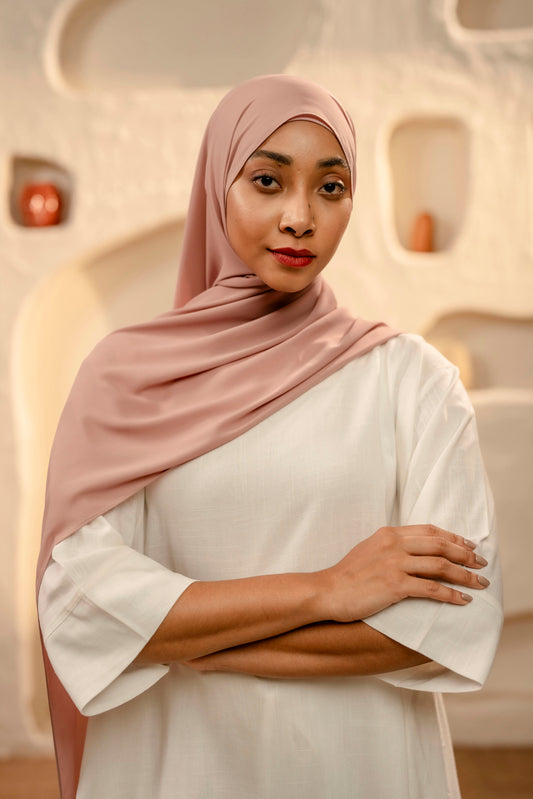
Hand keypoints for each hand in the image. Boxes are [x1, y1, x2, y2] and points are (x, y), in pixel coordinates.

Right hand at [316, 525, 488, 622]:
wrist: (328, 590)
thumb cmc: (347, 575)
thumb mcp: (369, 549)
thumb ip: (391, 546)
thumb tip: (414, 551)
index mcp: (389, 533)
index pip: (430, 530)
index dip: (453, 537)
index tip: (469, 546)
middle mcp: (394, 544)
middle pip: (440, 545)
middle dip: (465, 555)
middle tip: (481, 564)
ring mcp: (395, 564)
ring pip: (441, 566)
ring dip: (464, 575)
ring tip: (479, 583)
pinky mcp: (395, 585)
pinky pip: (432, 589)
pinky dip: (451, 595)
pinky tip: (462, 600)